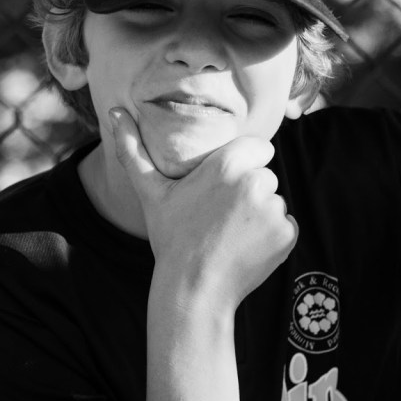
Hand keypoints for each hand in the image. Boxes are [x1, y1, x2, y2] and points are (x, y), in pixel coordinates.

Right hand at [109, 107, 296, 312]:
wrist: (193, 290)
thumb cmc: (170, 238)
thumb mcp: (150, 191)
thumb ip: (133, 148)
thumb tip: (114, 110)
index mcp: (228, 165)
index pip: (257, 148)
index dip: (242, 165)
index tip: (224, 185)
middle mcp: (255, 183)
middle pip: (264, 176)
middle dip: (249, 191)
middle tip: (221, 216)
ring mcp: (274, 210)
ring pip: (274, 202)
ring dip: (260, 214)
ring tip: (231, 234)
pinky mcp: (286, 234)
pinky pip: (286, 225)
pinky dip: (272, 236)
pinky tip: (246, 247)